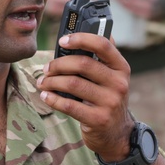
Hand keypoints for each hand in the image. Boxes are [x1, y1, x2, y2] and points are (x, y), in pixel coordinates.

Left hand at [36, 32, 134, 160]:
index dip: (80, 39)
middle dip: (59, 64)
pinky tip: (46, 96)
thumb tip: (83, 30)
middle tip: (46, 68)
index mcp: (121, 68)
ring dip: (52, 82)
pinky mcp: (98, 119)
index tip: (62, 41)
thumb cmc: (107, 99)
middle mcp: (119, 83)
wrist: (117, 134)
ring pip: (73, 84)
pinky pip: (69, 105)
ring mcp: (110, 102)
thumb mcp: (111, 77)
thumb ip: (100, 57)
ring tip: (43, 82)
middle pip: (83, 64)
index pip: (103, 45)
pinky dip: (53, 99)